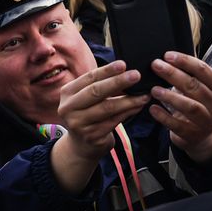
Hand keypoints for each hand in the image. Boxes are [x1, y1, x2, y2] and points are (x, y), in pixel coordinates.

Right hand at [50, 61, 146, 194]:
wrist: (81, 146)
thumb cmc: (88, 115)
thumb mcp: (87, 99)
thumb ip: (100, 86)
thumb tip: (125, 72)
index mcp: (67, 93)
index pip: (89, 78)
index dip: (107, 70)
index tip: (123, 64)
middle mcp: (68, 108)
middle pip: (96, 91)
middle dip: (118, 82)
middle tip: (136, 75)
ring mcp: (78, 123)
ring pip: (107, 107)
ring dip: (128, 100)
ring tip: (144, 94)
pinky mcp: (91, 136)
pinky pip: (113, 121)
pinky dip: (128, 113)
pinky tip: (138, 107)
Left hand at [149, 52, 211, 162]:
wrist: (202, 136)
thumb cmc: (198, 105)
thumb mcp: (201, 90)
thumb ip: (190, 76)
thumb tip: (167, 58)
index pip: (204, 70)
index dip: (186, 61)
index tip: (167, 55)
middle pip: (195, 86)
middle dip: (174, 74)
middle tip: (156, 66)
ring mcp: (206, 121)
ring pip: (190, 106)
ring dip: (170, 96)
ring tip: (154, 89)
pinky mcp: (193, 134)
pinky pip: (177, 125)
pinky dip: (164, 116)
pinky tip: (152, 108)